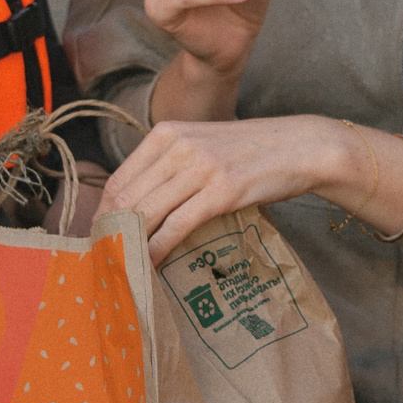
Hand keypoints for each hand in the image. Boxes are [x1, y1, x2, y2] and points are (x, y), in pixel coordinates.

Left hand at [97, 116, 341, 260]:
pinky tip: (153, 265)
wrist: (302, 147)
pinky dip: (158, 249)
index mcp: (167, 133)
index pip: (119, 180)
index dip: (102, 216)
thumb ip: (171, 165)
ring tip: (124, 269)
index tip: (100, 242)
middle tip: (106, 263)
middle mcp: (177, 145)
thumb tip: (139, 206)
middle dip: (110, 236)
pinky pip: (176, 226)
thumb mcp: (203, 145)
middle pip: (125, 199)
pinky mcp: (221, 190)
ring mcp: (200, 167)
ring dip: (130, 246)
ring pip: (146, 213)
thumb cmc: (252, 152)